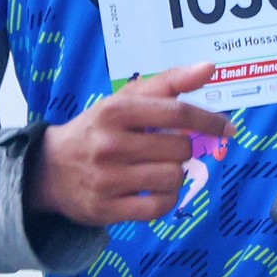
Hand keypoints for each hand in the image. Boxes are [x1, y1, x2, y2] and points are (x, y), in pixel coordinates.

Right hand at [32, 63, 234, 227]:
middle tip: (168, 149)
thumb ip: (168, 83)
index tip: (227, 128)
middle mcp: (109, 143)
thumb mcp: (124, 101)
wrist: (49, 170)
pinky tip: (157, 192)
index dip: (209, 120)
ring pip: (172, 178)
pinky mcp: (106, 208)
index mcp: (115, 111)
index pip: (177, 112)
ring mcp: (107, 179)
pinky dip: (167, 200)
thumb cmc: (97, 130)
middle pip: (179, 148)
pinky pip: (159, 208)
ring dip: (176, 174)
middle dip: (183, 149)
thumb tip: (210, 67)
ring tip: (159, 169)